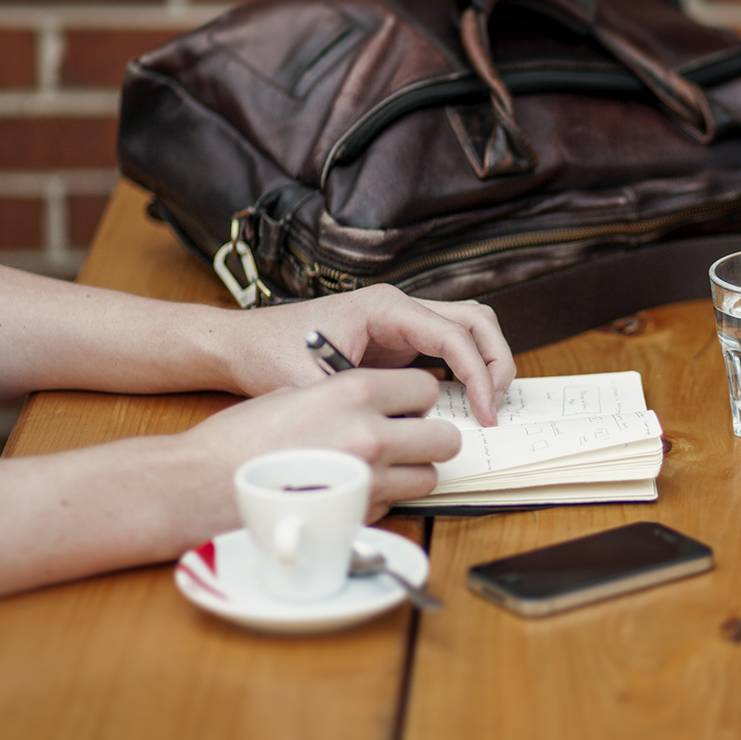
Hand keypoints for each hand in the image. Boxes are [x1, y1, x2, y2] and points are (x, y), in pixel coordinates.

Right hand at [176, 368, 458, 529]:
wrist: (200, 485)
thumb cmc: (240, 438)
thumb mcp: (295, 393)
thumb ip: (346, 397)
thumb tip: (381, 406)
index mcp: (354, 391)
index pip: (427, 388)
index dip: (418, 398)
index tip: (406, 405)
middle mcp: (370, 434)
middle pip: (445, 438)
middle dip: (429, 438)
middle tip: (408, 439)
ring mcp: (368, 480)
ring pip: (429, 477)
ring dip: (412, 472)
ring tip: (380, 467)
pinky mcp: (358, 517)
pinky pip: (396, 505)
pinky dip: (384, 498)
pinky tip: (351, 490)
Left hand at [219, 285, 514, 425]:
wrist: (243, 343)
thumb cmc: (271, 355)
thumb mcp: (314, 386)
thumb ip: (359, 405)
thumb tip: (405, 433)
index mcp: (384, 307)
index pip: (454, 334)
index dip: (478, 375)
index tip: (484, 413)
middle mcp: (399, 306)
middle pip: (476, 320)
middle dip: (496, 362)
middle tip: (496, 407)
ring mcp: (402, 320)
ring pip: (469, 326)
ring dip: (487, 361)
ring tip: (487, 403)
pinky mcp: (399, 338)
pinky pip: (450, 345)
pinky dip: (467, 368)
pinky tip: (464, 402)